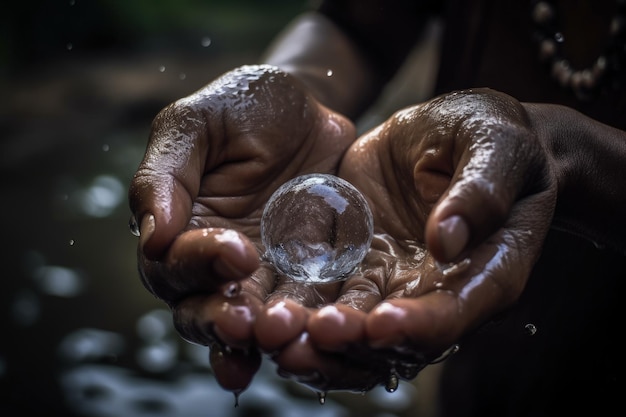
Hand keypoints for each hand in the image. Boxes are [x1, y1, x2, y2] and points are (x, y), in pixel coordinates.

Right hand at [128, 64, 355, 391]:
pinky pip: (300, 309)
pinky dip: (303, 329)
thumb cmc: (244, 106)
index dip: (198, 264)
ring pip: (248, 321)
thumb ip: (166, 176)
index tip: (235, 253)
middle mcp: (212, 261)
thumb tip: (151, 238)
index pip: (171, 263)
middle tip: (245, 323)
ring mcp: (260, 273)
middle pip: (200, 308)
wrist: (310, 108)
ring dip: (260, 337)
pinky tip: (312, 342)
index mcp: (178, 226)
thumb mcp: (197, 123)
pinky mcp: (304, 275)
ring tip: (280, 339)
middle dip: (220, 320)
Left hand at [253, 88, 557, 391]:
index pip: (458, 310)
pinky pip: (328, 294)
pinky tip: (267, 311)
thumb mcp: (495, 146)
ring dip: (319, 339)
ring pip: (357, 327)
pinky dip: (301, 308)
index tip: (381, 322)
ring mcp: (394, 280)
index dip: (421, 323)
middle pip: (399, 337)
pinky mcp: (357, 263)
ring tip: (278, 334)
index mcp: (488, 268)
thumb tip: (447, 241)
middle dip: (355, 344)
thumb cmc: (486, 134)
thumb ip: (481, 190)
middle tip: (313, 338)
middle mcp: (438, 289)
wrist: (449, 133)